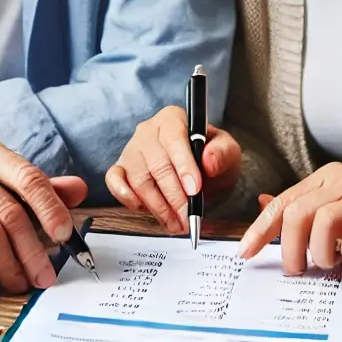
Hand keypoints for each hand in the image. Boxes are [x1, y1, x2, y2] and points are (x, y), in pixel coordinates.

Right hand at [105, 106, 240, 232]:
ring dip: (158, 206)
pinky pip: (114, 181)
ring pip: (139, 179)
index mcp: (173, 118)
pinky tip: (144, 209)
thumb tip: (209, 161)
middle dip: (174, 196)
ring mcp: (131, 150)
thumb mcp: (227, 152)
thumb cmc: (211, 158)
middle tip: (188, 216)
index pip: (174, 139)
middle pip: (156, 165)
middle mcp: (148, 131)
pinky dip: (125, 197)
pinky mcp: (120, 169)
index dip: (184, 166)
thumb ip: (222, 154)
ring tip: (177, 224)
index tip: (195, 190)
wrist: (200, 173)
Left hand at [237, 162, 341, 272]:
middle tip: (297, 269)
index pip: (284, 202)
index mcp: (328, 179)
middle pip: (298, 212)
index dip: (262, 229)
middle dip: (290, 248)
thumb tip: (264, 203)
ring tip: (330, 263)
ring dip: (320, 252)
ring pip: (322, 221)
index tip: (246, 252)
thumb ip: (303, 208)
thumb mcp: (335, 213)